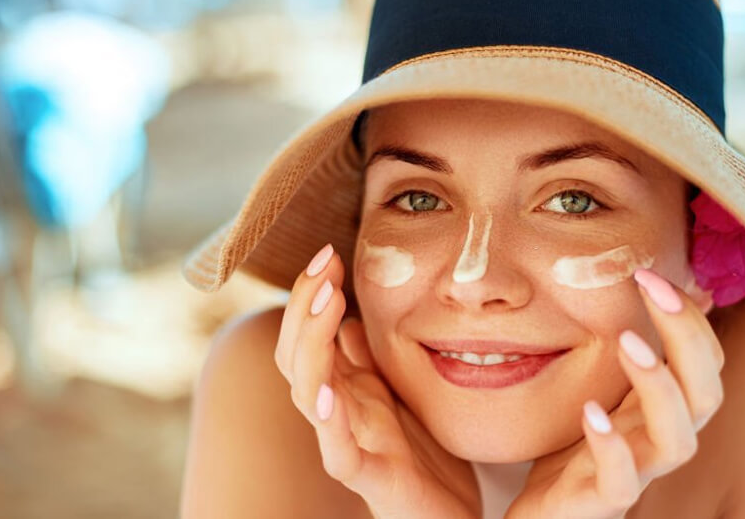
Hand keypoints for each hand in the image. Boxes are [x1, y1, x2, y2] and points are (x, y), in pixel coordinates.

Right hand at [274, 244, 480, 518]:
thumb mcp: (400, 389)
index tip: (328, 250)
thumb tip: (348, 314)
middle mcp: (339, 411)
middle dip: (305, 304)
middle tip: (323, 261)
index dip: (311, 292)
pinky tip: (328, 392)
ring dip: (312, 344)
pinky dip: (329, 419)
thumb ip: (370, 357)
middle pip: (297, 354)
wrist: (447, 514)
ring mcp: (349, 443)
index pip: (310, 333)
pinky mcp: (369, 477)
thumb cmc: (423, 451)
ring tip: (326, 301)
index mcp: (347, 387)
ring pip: (308, 394)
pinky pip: (339, 449)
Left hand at [504, 267, 725, 518]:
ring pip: (679, 439)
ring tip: (629, 341)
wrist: (541, 516)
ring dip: (660, 386)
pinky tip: (591, 412)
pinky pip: (622, 482)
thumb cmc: (571, 450)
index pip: (704, 362)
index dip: (690, 317)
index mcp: (659, 409)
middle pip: (706, 393)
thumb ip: (629, 352)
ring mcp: (636, 473)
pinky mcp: (601, 502)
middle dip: (687, 335)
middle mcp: (658, 440)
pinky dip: (612, 447)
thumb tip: (657, 288)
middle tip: (650, 285)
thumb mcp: (600, 390)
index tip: (650, 272)